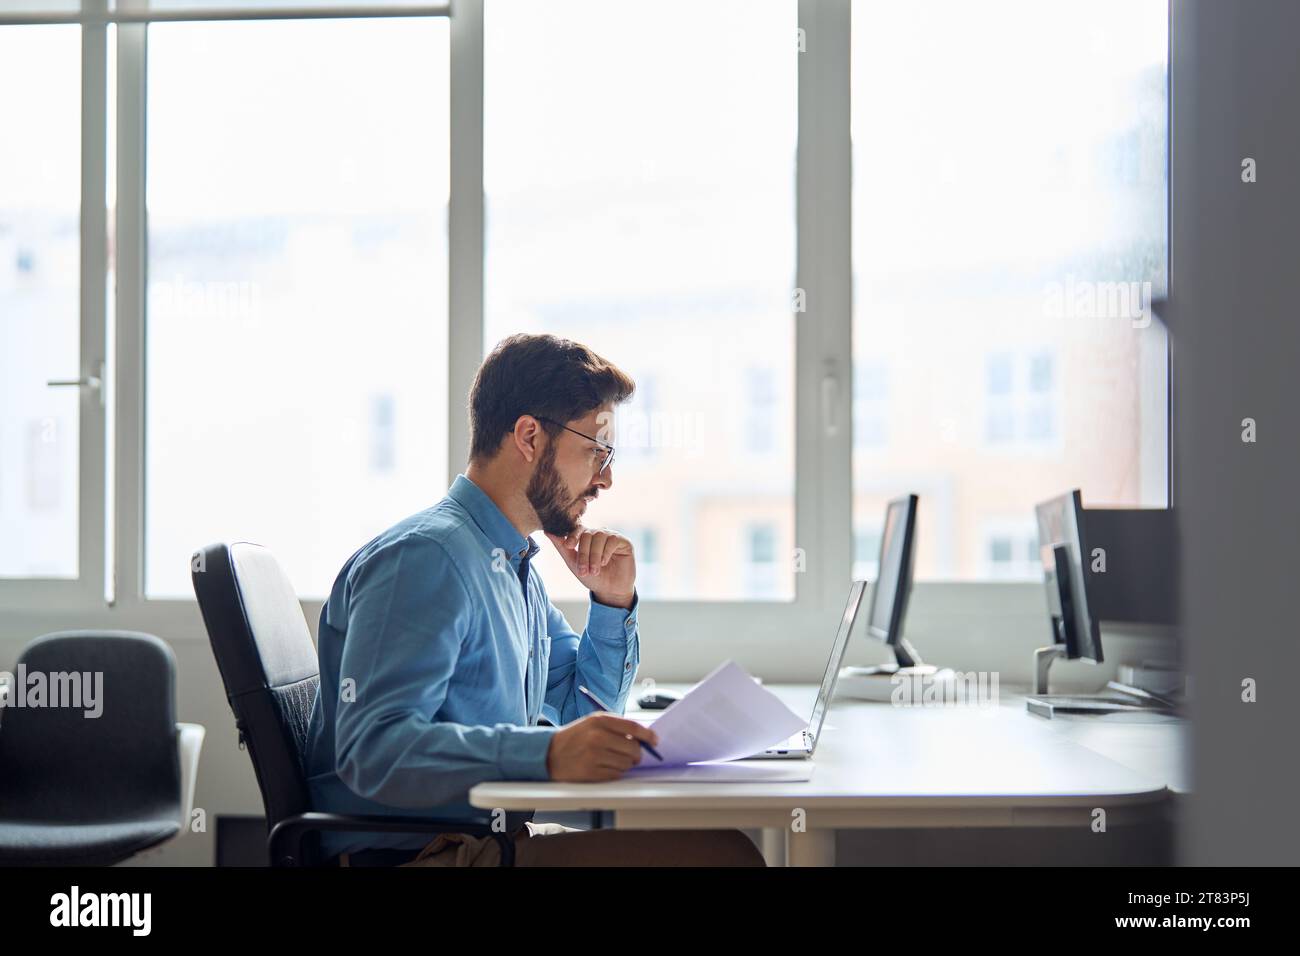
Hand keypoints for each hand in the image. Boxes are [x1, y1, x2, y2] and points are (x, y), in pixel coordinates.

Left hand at [545, 525, 635, 608]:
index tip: (568, 546)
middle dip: (584, 554)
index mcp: (586, 537)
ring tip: (595, 571)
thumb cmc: (593, 577)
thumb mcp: (574, 564)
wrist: (610, 591)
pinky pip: (612, 540)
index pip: (578, 529)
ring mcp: (611, 536)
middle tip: (584, 570)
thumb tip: (547, 531)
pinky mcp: (623, 542)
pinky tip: (604, 563)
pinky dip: (606, 553)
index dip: (573, 536)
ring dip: (594, 556)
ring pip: (599, 537)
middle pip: (587, 535)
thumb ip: (562, 547)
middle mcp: (599, 534)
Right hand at [545, 712, 659, 780]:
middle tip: (634, 755)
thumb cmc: (576, 737)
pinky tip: (606, 766)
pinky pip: (616, 774)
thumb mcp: (593, 723)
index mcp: (599, 720)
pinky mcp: (591, 772)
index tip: (655, 740)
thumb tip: (644, 737)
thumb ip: (617, 726)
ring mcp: (594, 755)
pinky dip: (616, 772)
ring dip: (626, 764)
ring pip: (626, 763)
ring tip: (614, 759)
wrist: (550, 753)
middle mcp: (597, 737)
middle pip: (633, 748)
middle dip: (637, 753)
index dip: (648, 735)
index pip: (633, 727)